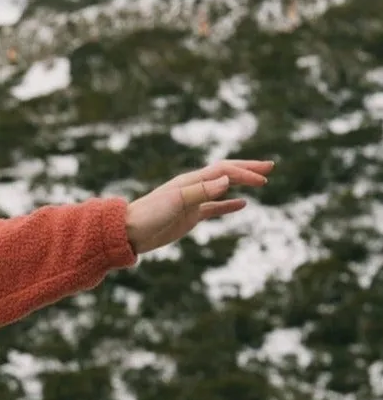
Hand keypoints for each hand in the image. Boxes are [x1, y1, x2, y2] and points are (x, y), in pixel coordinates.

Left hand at [124, 159, 273, 254]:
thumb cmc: (150, 214)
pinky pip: (214, 208)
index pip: (224, 171)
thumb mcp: (177, 202)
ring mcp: (193, 201)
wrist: (130, 232)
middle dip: (248, 169)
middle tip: (270, 167)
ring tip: (261, 181)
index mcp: (191, 180)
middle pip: (226, 173)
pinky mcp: (189, 216)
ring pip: (223, 188)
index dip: (244, 173)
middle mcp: (194, 187)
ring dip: (241, 184)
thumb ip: (202, 191)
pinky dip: (229, 204)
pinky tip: (243, 204)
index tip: (262, 179)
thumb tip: (227, 180)